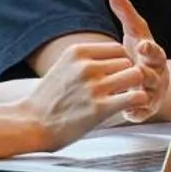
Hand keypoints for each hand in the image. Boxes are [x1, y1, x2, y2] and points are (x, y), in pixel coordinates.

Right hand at [22, 41, 149, 149]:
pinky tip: (130, 107)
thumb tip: (110, 56)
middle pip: (127, 61)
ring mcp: (94, 87)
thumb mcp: (63, 66)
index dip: (120, 62)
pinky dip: (138, 101)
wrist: (32, 123)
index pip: (116, 48)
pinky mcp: (100, 109)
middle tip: (122, 89)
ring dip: (134, 86)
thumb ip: (85, 59)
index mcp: (77, 52)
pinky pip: (136, 96)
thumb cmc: (49, 99)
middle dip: (126, 74)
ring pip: (135, 75)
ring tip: (126, 97)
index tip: (116, 75)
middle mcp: (86, 66)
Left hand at [107, 0, 168, 123]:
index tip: (142, 46)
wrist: (143, 76)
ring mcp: (153, 92)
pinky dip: (136, 112)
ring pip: (149, 94)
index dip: (150, 49)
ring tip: (130, 92)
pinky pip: (143, 112)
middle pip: (154, 74)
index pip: (156, 51)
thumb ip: (124, 10)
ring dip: (140, 93)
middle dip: (147, 72)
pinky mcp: (146, 108)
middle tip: (138, 70)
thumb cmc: (138, 49)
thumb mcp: (132, 30)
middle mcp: (157, 73)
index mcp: (154, 54)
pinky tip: (127, 112)